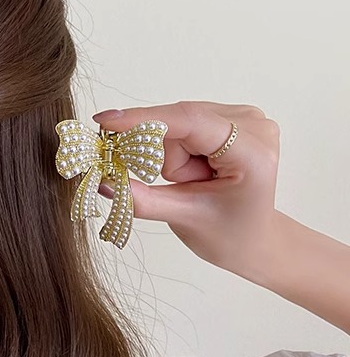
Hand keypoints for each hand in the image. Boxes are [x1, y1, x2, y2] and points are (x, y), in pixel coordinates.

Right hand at [93, 100, 281, 275]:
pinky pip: (182, 124)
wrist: (252, 238)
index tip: (105, 122)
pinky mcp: (231, 117)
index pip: (190, 122)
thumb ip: (141, 200)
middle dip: (164, 157)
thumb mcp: (183, 219)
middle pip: (178, 124)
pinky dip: (177, 149)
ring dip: (171, 156)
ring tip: (194, 183)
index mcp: (252, 153)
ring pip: (176, 124)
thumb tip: (102, 181)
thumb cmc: (228, 233)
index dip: (143, 119)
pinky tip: (196, 170)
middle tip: (179, 187)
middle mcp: (253, 125)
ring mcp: (244, 117)